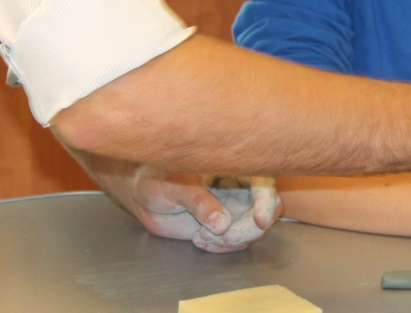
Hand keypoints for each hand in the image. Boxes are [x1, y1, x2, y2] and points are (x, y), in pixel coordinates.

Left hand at [102, 166, 280, 252]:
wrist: (142, 193)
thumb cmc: (156, 178)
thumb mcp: (174, 186)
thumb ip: (198, 202)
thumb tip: (222, 223)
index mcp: (230, 163)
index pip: (263, 179)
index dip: (266, 200)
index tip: (258, 220)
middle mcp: (238, 184)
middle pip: (268, 208)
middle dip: (250, 228)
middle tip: (225, 237)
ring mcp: (234, 206)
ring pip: (253, 228)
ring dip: (232, 240)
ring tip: (201, 237)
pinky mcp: (225, 224)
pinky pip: (236, 241)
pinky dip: (222, 247)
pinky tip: (199, 240)